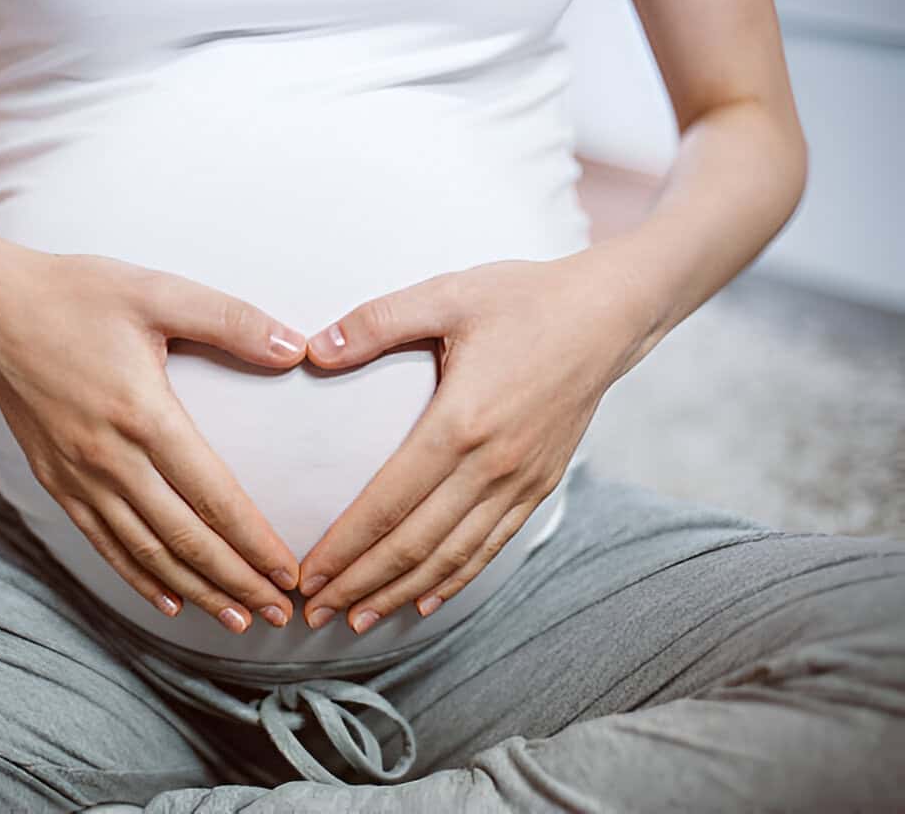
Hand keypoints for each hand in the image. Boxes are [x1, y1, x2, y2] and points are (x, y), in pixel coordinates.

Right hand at [0, 246, 305, 632]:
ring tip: (236, 619)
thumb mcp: (159, 292)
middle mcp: (109, 458)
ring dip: (194, 590)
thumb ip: (232, 321)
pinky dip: (137, 576)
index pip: (213, 496)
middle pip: (185, 538)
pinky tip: (167, 600)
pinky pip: (102, 542)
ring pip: (145, 551)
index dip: (255, 541)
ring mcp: (77, 475)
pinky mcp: (54, 480)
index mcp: (143, 415)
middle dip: (236, 582)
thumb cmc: (77, 293)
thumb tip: (297, 349)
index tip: (290, 573)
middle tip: (279, 613)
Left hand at [297, 255, 642, 633]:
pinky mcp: (539, 485)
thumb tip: (313, 349)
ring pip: (451, 557)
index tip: (305, 576)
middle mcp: (491, 465)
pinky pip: (491, 546)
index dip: (344, 547)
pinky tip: (425, 601)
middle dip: (358, 585)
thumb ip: (377, 321)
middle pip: (414, 544)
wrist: (610, 314)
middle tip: (312, 614)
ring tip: (356, 620)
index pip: (388, 502)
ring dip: (400, 593)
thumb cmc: (525, 298)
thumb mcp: (448, 295)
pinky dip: (455, 579)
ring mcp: (520, 481)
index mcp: (460, 422)